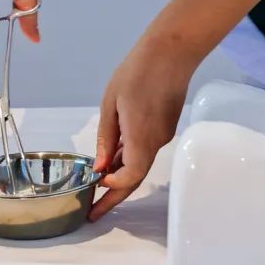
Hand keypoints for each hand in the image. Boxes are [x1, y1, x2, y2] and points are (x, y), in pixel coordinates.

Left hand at [89, 37, 195, 219]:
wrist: (172, 52)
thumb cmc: (137, 72)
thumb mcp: (111, 104)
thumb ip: (106, 138)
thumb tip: (98, 167)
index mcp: (141, 138)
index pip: (128, 178)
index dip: (110, 189)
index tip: (93, 187)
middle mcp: (156, 142)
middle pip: (136, 178)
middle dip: (115, 197)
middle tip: (95, 213)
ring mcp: (164, 134)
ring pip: (141, 163)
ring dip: (121, 175)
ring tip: (98, 182)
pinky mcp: (166, 126)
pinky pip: (146, 149)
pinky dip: (130, 157)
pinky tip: (114, 155)